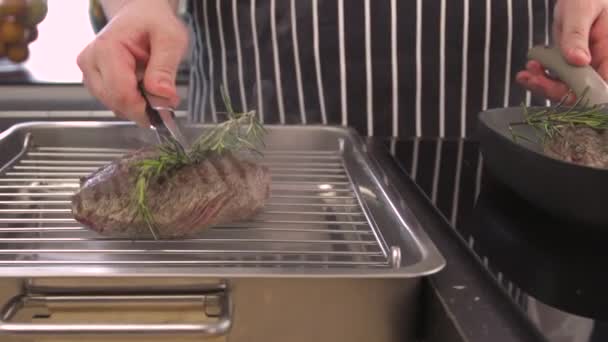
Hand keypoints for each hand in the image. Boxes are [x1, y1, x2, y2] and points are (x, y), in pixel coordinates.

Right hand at [76, 0, 188, 126]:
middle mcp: (91, 62)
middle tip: (168, 97)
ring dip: (140, 105)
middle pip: (117, 103)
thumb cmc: (154, 22)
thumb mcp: (170, 39)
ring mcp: (90, 73)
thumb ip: (165, 67)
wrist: (141, 14)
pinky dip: (134, 102)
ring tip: (157, 86)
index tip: (167, 108)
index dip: (146, 108)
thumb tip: (162, 95)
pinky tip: (145, 87)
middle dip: (146, 107)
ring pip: (116, 107)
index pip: (121, 94)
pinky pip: (116, 103)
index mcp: (106, 48)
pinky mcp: (95, 82)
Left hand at [516, 0, 607, 104]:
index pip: (600, 86)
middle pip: (579, 90)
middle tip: (531, 78)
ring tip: (525, 73)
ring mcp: (584, 66)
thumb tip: (579, 61)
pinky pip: (556, 77)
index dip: (579, 93)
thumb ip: (577, 36)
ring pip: (565, 87)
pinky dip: (540, 77)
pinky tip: (527, 71)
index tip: (555, 87)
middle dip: (552, 89)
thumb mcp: (581, 11)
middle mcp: (600, 63)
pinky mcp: (570, 64)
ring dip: (542, 84)